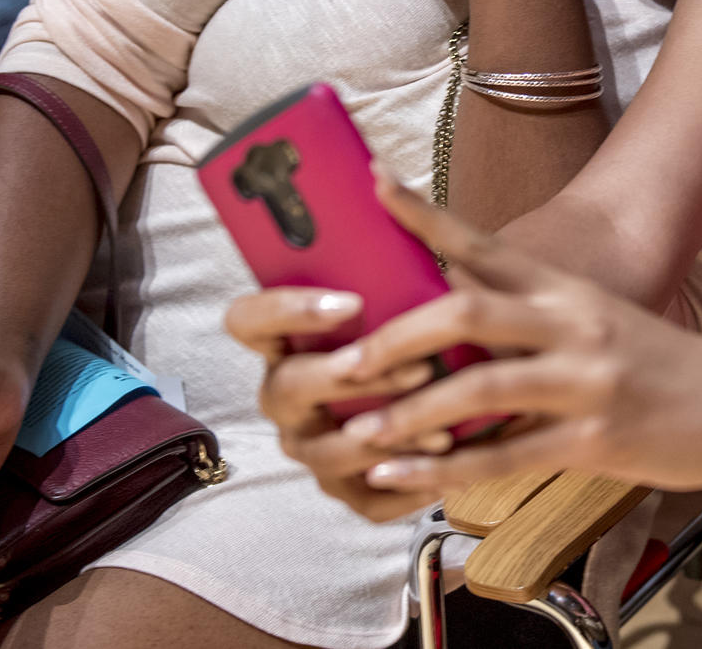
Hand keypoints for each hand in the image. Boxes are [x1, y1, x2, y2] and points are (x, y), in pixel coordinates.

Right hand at [224, 286, 455, 521]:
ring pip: (328, 451)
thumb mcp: (400, 299)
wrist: (453, 398)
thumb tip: (398, 202)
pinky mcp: (344, 490)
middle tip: (415, 369)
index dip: (287, 309)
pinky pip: (367, 498)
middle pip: (287, 387)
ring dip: (387, 438)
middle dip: (350, 379)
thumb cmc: (417, 337)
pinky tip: (446, 468)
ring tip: (442, 428)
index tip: (352, 302)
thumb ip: (389, 267)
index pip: (248, 319)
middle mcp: (285, 397)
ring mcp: (310, 447)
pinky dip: (407, 486)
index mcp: (285, 343)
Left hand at [263, 172, 701, 515]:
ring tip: (355, 432)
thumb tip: (442, 307)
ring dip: (410, 410)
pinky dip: (445, 467)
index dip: (423, 214)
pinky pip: (505, 454)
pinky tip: (401, 478)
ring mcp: (583, 380)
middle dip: (396, 334)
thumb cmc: (653, 362)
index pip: (481, 241)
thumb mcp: (592, 319)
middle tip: (342, 358)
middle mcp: (570, 323)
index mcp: (562, 289)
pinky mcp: (595, 437)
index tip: (371, 184)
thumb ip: (524, 314)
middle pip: (468, 310)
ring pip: (480, 386)